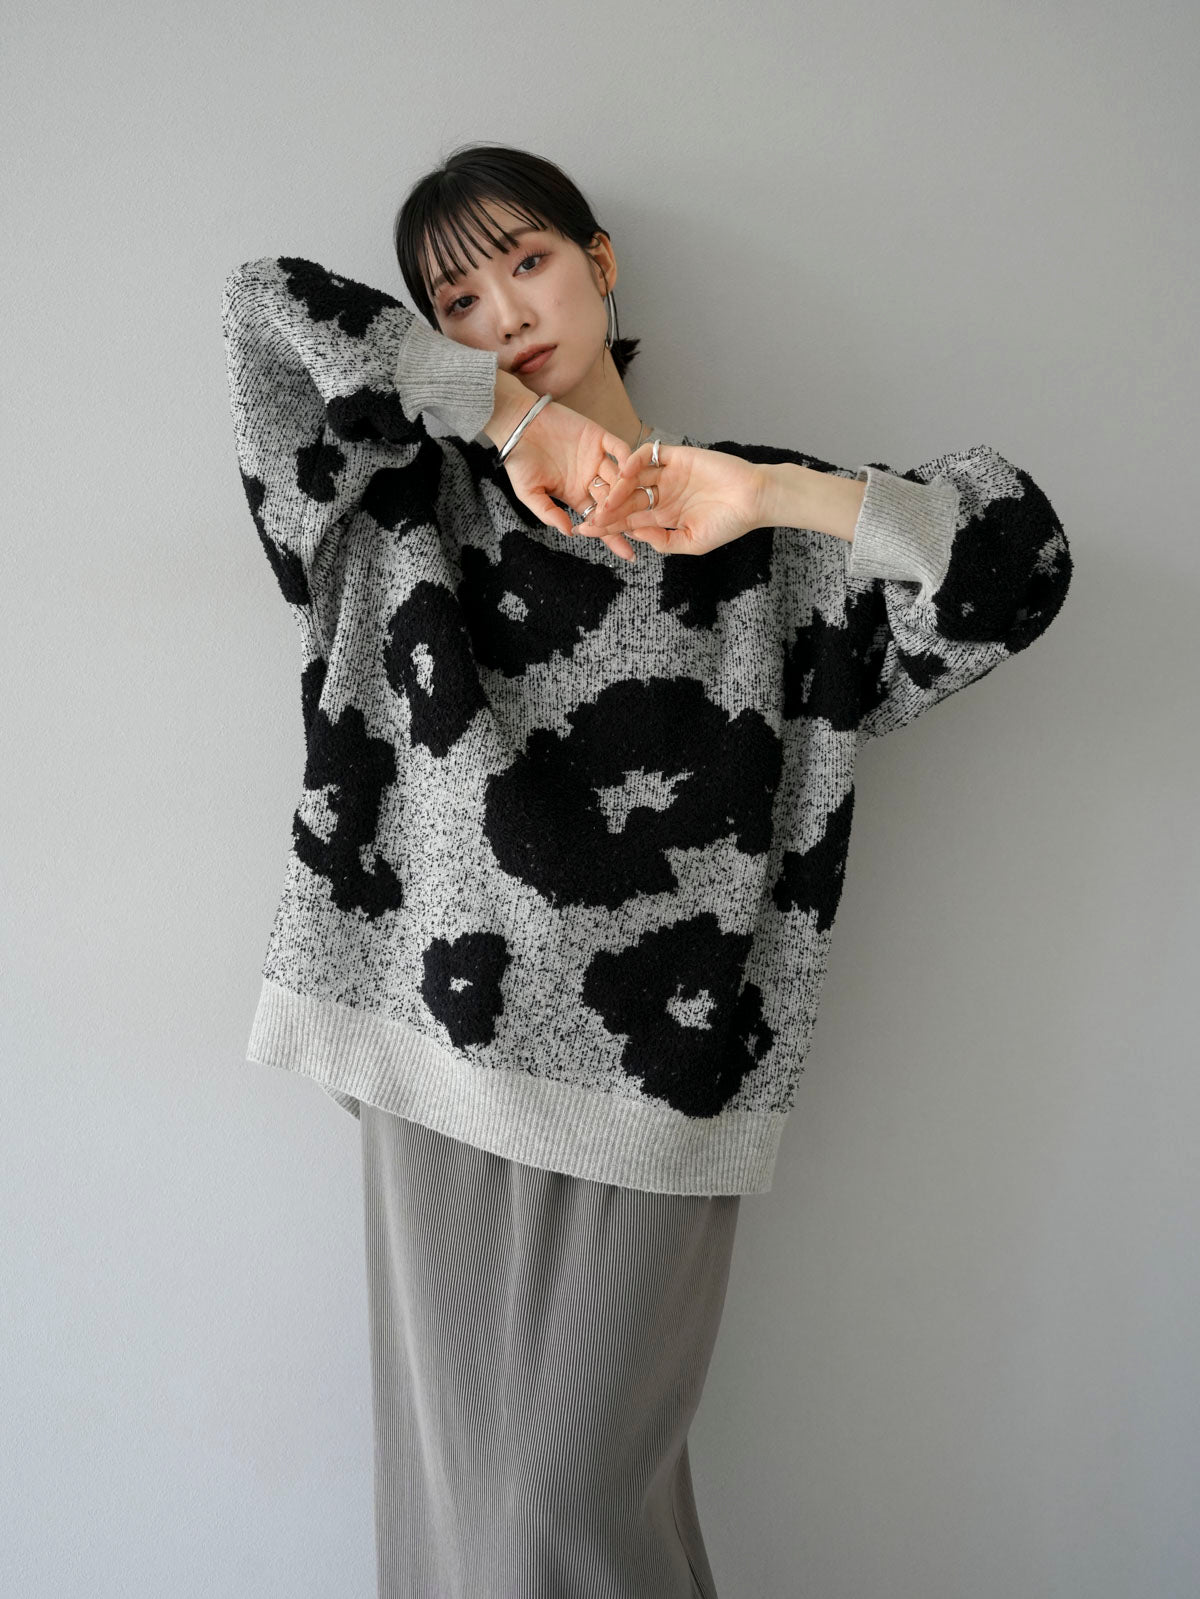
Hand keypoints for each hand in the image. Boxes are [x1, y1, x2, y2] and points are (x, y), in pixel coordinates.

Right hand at [500, 400, 638, 562]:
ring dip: (627, 490)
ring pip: (621, 477)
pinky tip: (629, 470)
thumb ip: (548, 512)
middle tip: (635, 529)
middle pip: (616, 501)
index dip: (613, 536)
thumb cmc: (519, 461)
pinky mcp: (598, 436)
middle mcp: (590, 479)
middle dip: (625, 516)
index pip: (600, 519)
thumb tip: (569, 532)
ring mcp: (597, 458)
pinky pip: (618, 448)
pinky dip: (626, 458)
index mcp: (577, 495)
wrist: (516, 425)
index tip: (628, 554)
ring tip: (632, 502)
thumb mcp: (528, 493)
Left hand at [577, 441, 762, 557]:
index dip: (607, 525)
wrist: (754, 498)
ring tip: (605, 497)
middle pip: (625, 499)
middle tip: (589, 515)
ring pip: (633, 477)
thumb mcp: (692, 543)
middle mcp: (661, 494)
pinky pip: (649, 454)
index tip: (586, 531)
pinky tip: (624, 471)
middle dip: (606, 508)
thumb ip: (662, 541)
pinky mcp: (676, 456)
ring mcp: (668, 475)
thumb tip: (634, 534)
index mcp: (663, 516)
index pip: (628, 520)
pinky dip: (635, 460)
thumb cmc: (728, 524)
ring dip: (617, 486)